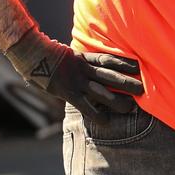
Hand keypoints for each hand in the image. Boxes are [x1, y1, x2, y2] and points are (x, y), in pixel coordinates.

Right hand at [4, 27, 142, 119]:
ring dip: (117, 99)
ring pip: (101, 90)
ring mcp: (75, 80)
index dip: (124, 63)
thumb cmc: (45, 54)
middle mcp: (83, 69)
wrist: (29, 52)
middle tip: (144, 88)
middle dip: (127, 82)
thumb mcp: (65, 54)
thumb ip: (77, 60)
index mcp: (84, 58)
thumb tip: (84, 62)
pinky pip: (84, 105)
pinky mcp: (66, 91)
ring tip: (131, 106)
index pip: (108, 60)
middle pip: (110, 75)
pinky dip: (95, 114)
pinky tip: (106, 122)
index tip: (139, 66)